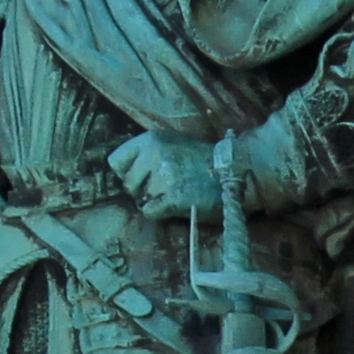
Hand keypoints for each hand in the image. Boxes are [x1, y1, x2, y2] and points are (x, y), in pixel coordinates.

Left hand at [108, 131, 223, 219]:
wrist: (238, 169)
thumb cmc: (203, 159)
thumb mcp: (173, 142)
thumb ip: (149, 152)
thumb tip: (125, 172)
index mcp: (151, 139)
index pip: (116, 162)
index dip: (129, 173)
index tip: (146, 176)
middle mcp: (155, 154)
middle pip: (128, 185)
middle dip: (144, 190)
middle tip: (168, 187)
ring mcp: (165, 176)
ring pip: (140, 200)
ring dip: (155, 202)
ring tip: (177, 193)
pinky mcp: (175, 198)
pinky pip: (150, 213)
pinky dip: (161, 213)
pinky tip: (177, 205)